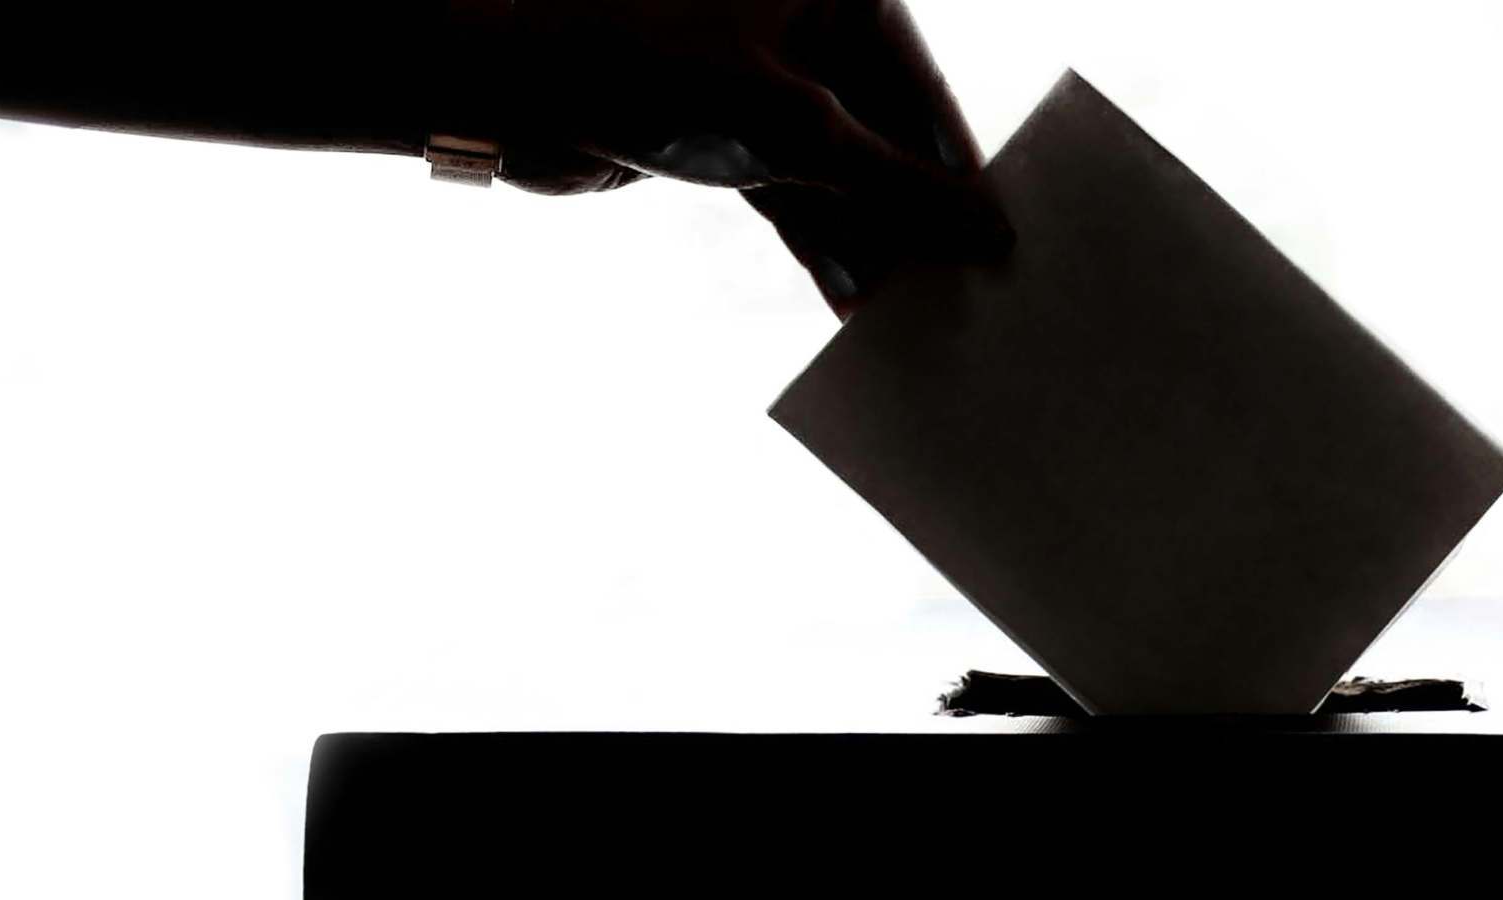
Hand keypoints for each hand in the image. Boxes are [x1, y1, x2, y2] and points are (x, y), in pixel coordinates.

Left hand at [499, 0, 1007, 314]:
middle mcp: (799, 19)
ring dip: (870, 236)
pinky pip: (791, 187)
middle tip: (962, 285)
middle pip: (882, 128)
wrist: (504, 84)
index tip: (997, 236)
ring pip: (836, 165)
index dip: (956, 165)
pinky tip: (854, 295)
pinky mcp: (720, 128)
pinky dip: (818, 238)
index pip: (920, 80)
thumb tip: (986, 232)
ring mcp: (757, 75)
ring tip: (914, 308)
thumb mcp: (794, 127)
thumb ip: (897, 184)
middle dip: (914, 211)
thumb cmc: (646, 63)